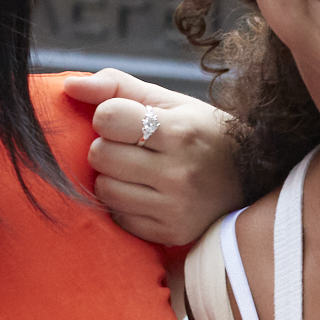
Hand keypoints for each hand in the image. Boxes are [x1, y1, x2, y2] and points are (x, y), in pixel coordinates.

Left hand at [62, 68, 242, 246]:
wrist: (251, 178)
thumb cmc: (200, 131)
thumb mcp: (169, 101)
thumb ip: (116, 87)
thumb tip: (68, 86)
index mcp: (180, 131)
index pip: (108, 118)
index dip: (108, 116)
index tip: (125, 120)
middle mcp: (179, 173)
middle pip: (100, 155)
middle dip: (107, 147)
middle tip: (131, 147)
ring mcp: (176, 208)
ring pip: (104, 189)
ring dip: (111, 177)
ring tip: (136, 170)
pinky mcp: (171, 234)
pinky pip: (118, 218)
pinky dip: (124, 204)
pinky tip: (146, 193)